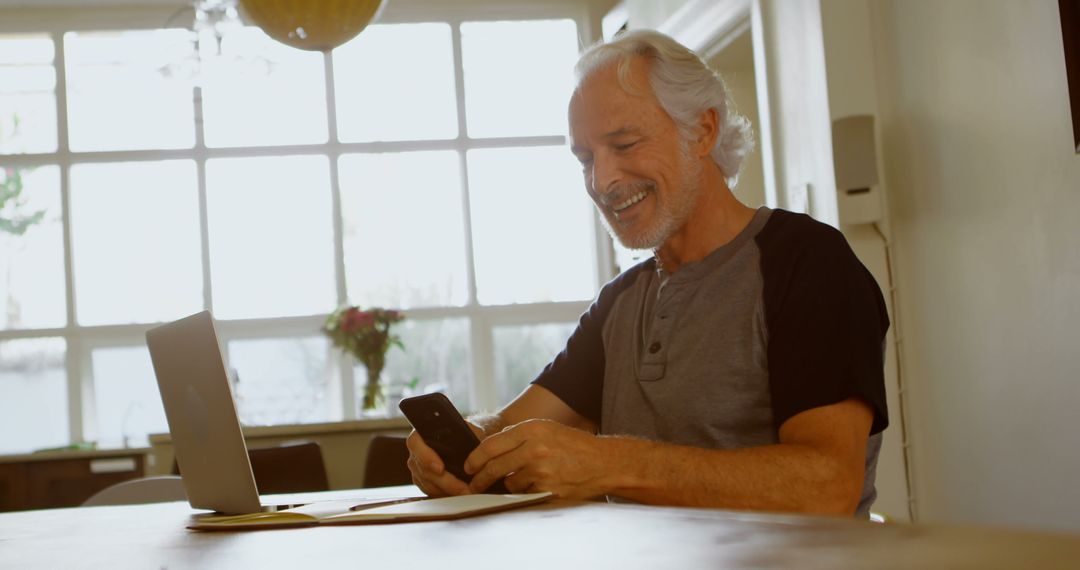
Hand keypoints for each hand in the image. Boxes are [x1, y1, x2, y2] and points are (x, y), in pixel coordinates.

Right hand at [404, 423, 483, 496]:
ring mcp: (416, 468)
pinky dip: (444, 494)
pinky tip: (458, 494)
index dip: (427, 458)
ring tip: (466, 493)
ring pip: (428, 484)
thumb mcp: (467, 429)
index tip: (440, 468)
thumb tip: (473, 450)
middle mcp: (415, 452)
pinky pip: (430, 491)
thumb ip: (468, 435)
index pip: (416, 445)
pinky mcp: (421, 481)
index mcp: (420, 434)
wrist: (463, 440)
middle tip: (463, 489)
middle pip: (425, 471)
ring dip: (447, 491)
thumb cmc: (464, 433)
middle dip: (446, 482)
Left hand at [463, 419, 612, 498]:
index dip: (474, 458)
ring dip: (509, 485)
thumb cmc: (574, 445)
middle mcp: (534, 448)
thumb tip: (492, 445)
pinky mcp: (547, 489)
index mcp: (531, 430)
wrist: (604, 462)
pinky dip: (526, 492)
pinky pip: (525, 494)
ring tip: (523, 479)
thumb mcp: (547, 428)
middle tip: (473, 485)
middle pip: (494, 467)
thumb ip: (519, 434)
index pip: (491, 445)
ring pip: (509, 482)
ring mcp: (541, 471)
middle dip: (479, 479)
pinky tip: (538, 485)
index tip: (469, 466)